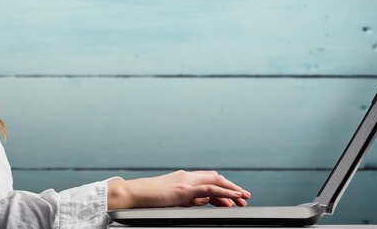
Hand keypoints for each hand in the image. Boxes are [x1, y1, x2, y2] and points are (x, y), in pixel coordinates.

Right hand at [107, 170, 250, 209]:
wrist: (132, 194)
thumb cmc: (147, 198)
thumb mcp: (171, 198)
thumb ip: (188, 198)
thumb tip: (203, 201)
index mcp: (182, 178)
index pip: (208, 179)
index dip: (222, 187)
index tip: (233, 196)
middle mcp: (186, 176)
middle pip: (215, 178)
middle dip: (231, 187)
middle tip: (244, 197)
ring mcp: (186, 181)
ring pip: (216, 181)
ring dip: (232, 189)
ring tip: (244, 198)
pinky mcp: (184, 189)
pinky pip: (210, 189)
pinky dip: (225, 192)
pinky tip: (234, 196)